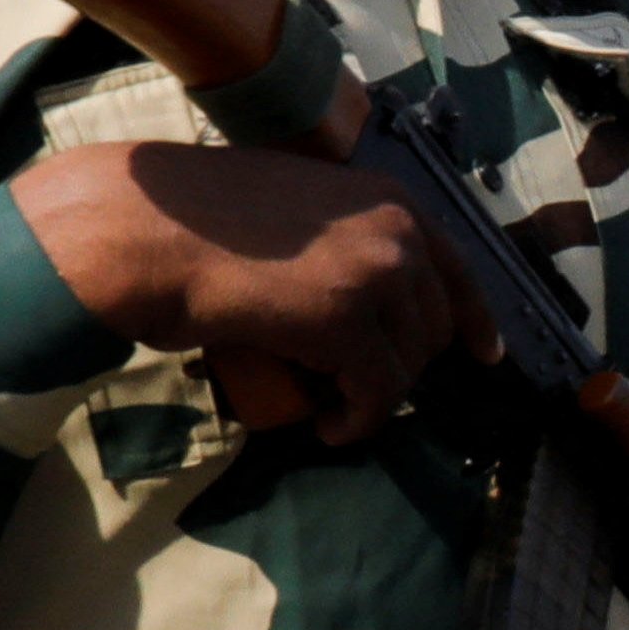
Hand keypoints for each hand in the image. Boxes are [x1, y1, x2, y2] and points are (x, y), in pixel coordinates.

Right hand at [8, 138, 487, 443]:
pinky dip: (358, 421)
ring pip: (407, 362)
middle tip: (360, 385)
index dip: (474, 318)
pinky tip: (331, 430)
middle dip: (403, 363)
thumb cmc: (194, 219)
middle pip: (432, 324)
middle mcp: (397, 232)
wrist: (143, 231)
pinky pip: (377, 393)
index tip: (485, 353)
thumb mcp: (292, 207)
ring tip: (335, 403)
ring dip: (375, 393)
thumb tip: (359, 283)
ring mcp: (377, 276)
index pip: (457, 268)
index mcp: (387, 199)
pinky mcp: (348, 324)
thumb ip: (338, 234)